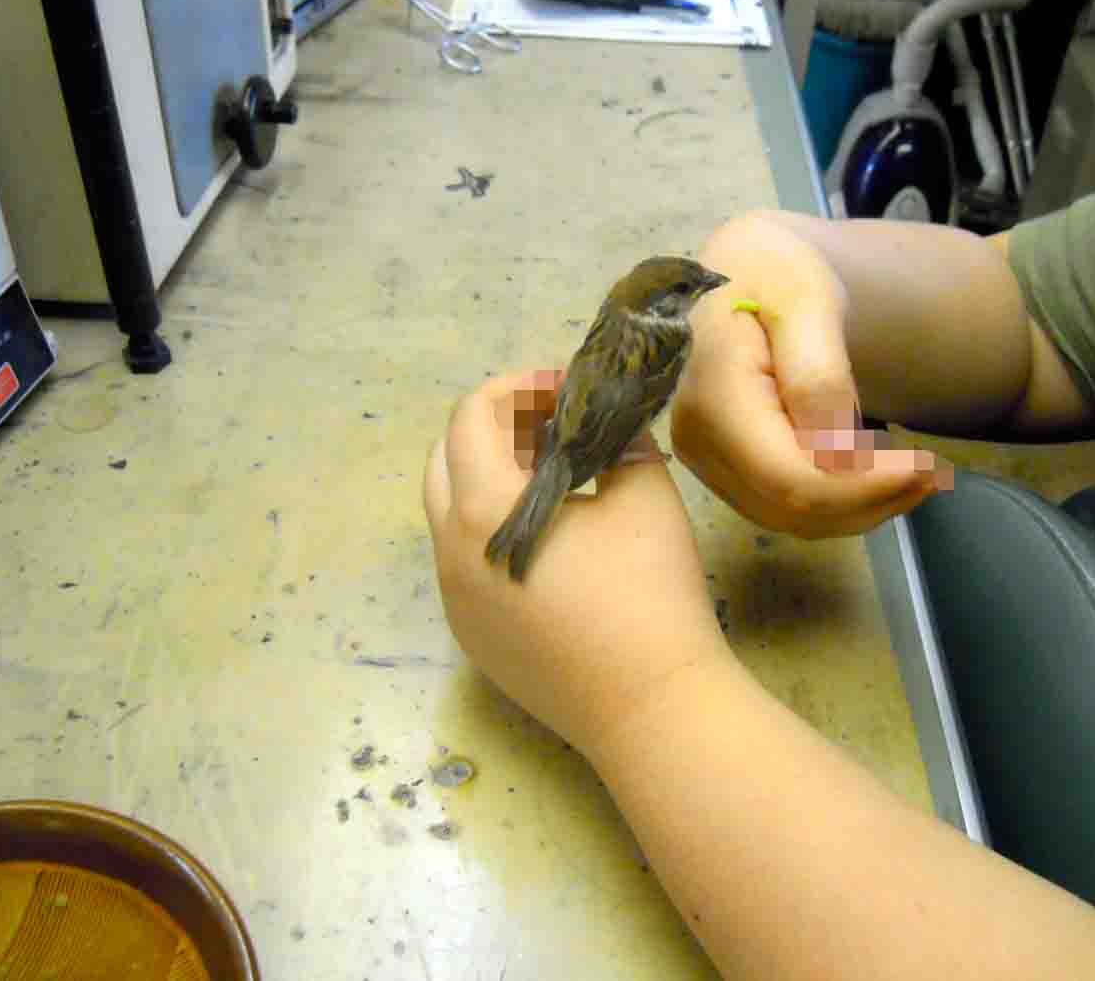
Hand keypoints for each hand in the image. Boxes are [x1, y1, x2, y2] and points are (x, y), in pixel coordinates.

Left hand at [424, 370, 732, 754]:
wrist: (651, 706)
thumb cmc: (650, 592)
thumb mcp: (644, 492)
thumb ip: (613, 438)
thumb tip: (598, 419)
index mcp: (483, 506)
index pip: (471, 416)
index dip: (516, 388)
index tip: (563, 390)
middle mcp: (450, 550)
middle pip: (443, 461)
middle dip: (490, 430)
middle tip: (551, 428)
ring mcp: (454, 599)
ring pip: (448, 517)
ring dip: (487, 482)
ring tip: (553, 483)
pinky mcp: (471, 638)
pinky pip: (462, 565)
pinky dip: (490, 534)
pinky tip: (548, 544)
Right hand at [671, 218, 950, 537]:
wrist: (747, 274)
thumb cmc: (779, 273)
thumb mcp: (808, 300)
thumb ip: (818, 373)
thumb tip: (835, 453)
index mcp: (712, 392)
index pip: (788, 476)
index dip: (859, 488)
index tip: (924, 468)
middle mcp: (695, 437)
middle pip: (789, 507)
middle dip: (869, 501)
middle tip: (933, 474)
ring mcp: (704, 459)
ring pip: (789, 518)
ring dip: (859, 508)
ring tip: (916, 475)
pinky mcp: (722, 468)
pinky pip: (783, 507)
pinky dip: (838, 502)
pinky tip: (875, 475)